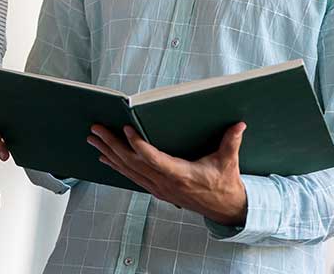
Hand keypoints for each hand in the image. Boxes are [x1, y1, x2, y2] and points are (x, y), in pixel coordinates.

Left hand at [88, 123, 247, 226]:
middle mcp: (165, 183)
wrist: (223, 209)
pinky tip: (106, 157)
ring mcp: (159, 188)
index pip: (154, 159)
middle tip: (97, 130)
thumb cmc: (224, 184)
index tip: (127, 129)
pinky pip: (132, 177)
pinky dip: (118, 166)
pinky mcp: (158, 190)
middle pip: (133, 163)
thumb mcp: (229, 162)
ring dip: (110, 153)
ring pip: (128, 170)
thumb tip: (239, 124)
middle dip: (112, 145)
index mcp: (181, 175)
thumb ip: (231, 142)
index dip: (138, 145)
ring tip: (94, 139)